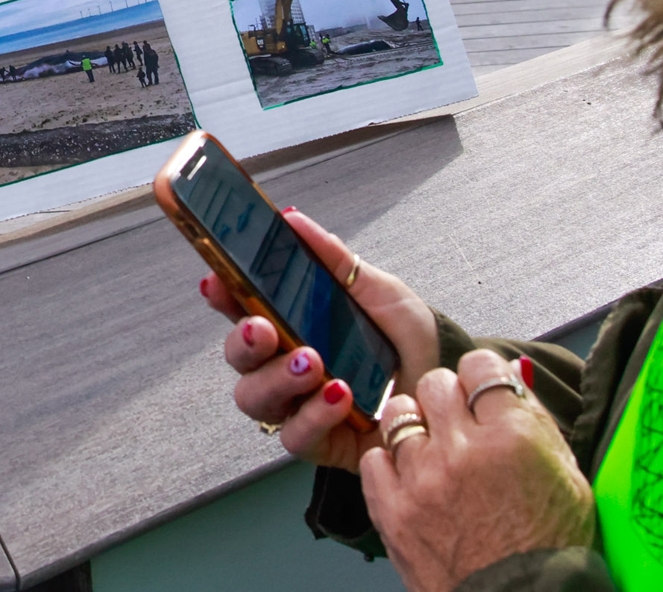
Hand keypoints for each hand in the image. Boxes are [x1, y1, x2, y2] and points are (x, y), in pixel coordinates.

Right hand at [199, 208, 440, 471]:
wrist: (445, 390)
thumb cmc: (406, 341)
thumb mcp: (378, 290)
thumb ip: (335, 259)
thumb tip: (293, 219)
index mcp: (288, 322)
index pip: (240, 306)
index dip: (221, 294)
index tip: (217, 280)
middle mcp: (282, 365)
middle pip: (238, 356)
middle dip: (243, 341)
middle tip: (265, 328)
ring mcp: (295, 405)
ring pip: (254, 398)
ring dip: (276, 379)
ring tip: (311, 362)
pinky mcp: (317, 442)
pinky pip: (294, 436)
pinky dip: (313, 415)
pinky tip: (340, 395)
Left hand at [358, 349, 594, 591]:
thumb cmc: (550, 549)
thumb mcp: (567, 477)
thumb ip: (536, 417)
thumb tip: (514, 370)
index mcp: (513, 436)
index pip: (480, 364)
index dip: (481, 378)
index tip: (482, 393)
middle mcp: (463, 450)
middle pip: (435, 382)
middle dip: (448, 398)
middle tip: (459, 424)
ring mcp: (423, 479)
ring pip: (399, 413)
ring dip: (416, 427)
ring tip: (433, 450)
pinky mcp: (393, 510)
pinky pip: (374, 458)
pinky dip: (390, 464)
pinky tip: (412, 478)